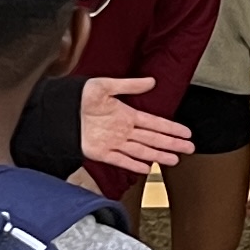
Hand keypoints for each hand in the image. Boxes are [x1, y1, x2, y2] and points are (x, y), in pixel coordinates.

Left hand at [78, 77, 193, 175]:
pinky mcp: (102, 152)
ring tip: (175, 160)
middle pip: (153, 139)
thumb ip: (129, 85)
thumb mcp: (106, 85)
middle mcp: (123, 130)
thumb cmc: (79, 96)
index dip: (171, 128)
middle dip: (172, 144)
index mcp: (126, 114)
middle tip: (189, 148)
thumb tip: (151, 81)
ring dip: (158, 155)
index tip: (186, 132)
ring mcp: (114, 142)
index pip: (155, 123)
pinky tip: (147, 168)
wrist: (60, 110)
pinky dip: (134, 165)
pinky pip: (122, 160)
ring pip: (142, 151)